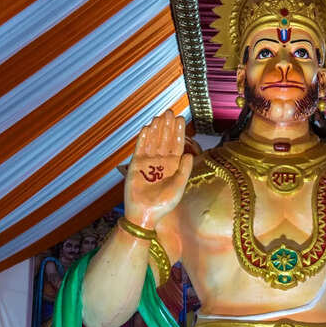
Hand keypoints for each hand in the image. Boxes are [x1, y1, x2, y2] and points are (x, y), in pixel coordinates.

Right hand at [124, 110, 192, 228]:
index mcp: (173, 166)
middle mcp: (161, 162)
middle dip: (167, 126)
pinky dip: (144, 138)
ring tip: (159, 116)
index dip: (178, 132)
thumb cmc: (163, 204)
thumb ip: (184, 170)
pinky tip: (148, 128)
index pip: (176, 145)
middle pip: (165, 140)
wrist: (144, 214)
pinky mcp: (136, 165)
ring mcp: (148, 163)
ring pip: (153, 141)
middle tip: (170, 112)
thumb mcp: (178, 187)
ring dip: (156, 129)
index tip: (181, 119)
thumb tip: (189, 154)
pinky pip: (140, 149)